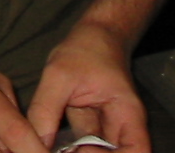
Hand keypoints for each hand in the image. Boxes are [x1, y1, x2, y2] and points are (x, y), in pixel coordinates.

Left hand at [26, 21, 148, 152]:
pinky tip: (48, 144)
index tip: (84, 151)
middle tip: (61, 149)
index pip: (137, 152)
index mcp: (127, 115)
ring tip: (51, 146)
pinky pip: (82, 149)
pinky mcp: (90, 130)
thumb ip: (46, 109)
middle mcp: (121, 129)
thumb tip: (37, 144)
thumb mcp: (60, 74)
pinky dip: (66, 150)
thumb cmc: (85, 48)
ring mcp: (105, 131)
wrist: (93, 35)